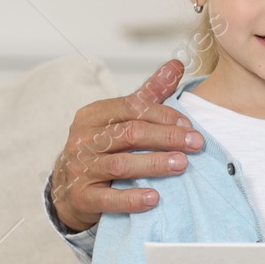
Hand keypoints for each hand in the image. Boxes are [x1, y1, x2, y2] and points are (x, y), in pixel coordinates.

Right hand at [49, 60, 204, 232]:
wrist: (68, 187)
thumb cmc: (103, 147)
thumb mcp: (122, 118)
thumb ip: (150, 93)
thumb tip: (177, 65)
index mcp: (94, 115)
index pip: (132, 108)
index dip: (164, 115)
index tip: (190, 126)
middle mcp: (83, 139)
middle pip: (130, 133)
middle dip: (166, 137)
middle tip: (196, 144)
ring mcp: (80, 168)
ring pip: (120, 164)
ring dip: (154, 164)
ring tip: (182, 165)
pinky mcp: (81, 196)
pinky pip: (108, 198)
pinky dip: (132, 198)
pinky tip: (154, 198)